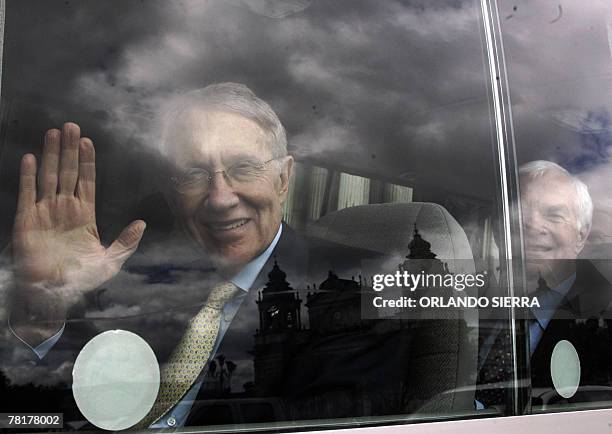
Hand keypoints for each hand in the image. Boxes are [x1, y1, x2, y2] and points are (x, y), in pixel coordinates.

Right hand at [11, 123, 144, 342]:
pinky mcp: (26, 220)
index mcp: (84, 215)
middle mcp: (64, 209)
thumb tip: (142, 223)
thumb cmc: (81, 280)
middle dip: (70, 149)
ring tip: (54, 132)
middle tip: (72, 125)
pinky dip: (29, 176)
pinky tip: (30, 157)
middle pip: (68, 172)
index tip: (89, 141)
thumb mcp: (110, 261)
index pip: (87, 181)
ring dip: (51, 154)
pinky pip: (28, 193)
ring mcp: (45, 212)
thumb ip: (126, 241)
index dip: (88, 161)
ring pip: (49, 176)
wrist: (52, 295)